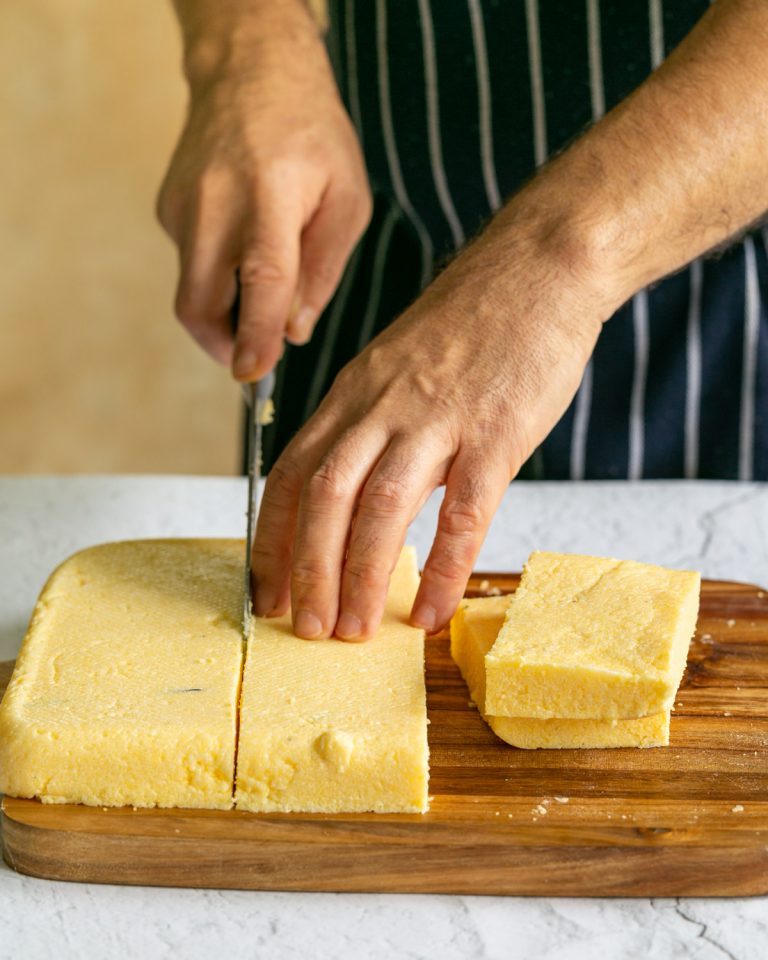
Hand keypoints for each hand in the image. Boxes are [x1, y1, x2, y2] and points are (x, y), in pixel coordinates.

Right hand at [156, 4, 371, 379]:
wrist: (250, 72)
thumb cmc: (312, 137)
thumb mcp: (347, 199)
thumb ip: (323, 269)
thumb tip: (294, 330)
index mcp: (270, 195)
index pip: (261, 278)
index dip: (256, 334)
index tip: (251, 375)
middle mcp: (214, 202)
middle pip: (200, 302)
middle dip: (224, 346)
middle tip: (254, 358)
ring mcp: (181, 206)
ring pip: (191, 291)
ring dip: (223, 313)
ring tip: (260, 290)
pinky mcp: (166, 209)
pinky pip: (191, 264)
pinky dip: (217, 275)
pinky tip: (240, 241)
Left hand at [251, 215, 615, 638]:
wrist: (538, 267)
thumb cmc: (470, 322)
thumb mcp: (396, 364)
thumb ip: (370, 422)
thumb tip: (353, 491)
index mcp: (353, 393)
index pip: (290, 473)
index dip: (271, 538)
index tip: (266, 590)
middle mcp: (381, 406)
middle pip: (323, 497)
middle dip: (308, 570)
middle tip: (307, 629)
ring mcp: (437, 418)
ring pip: (380, 507)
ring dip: (361, 576)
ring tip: (355, 631)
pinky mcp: (495, 432)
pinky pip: (464, 511)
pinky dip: (444, 567)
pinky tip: (434, 610)